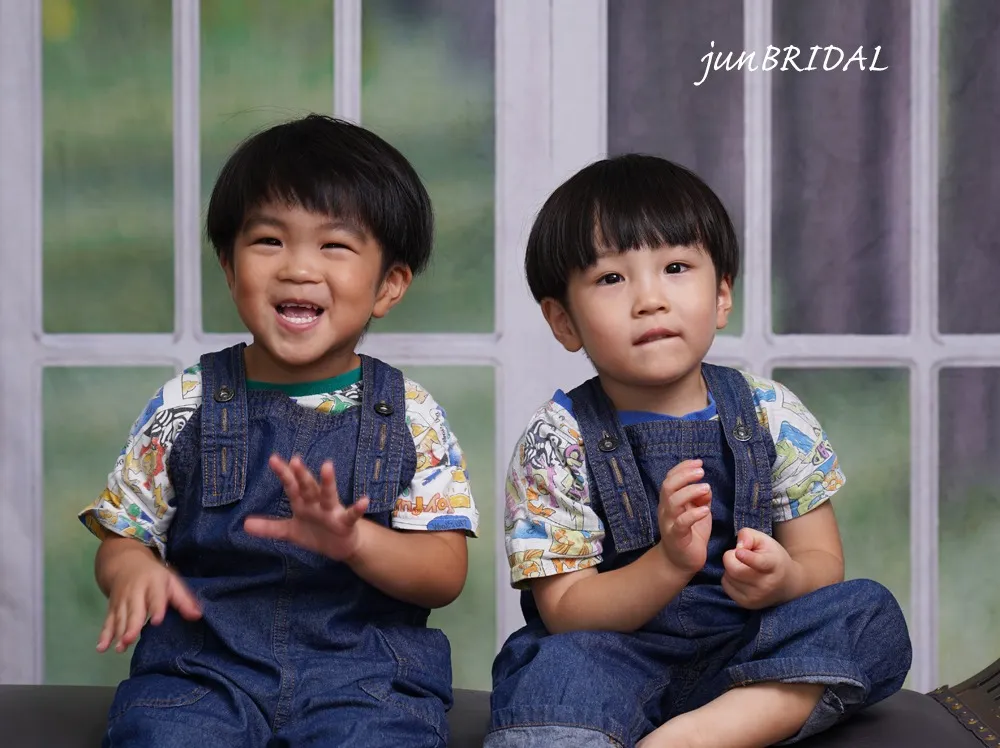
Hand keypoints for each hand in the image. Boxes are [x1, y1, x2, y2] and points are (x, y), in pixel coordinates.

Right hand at [97, 553, 200, 653]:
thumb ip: (184, 599)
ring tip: (120, 647)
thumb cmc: (155, 577)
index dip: (156, 608)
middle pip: (134, 610)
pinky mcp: (111, 608)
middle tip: (130, 639)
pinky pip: (107, 622)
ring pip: (119, 618)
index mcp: (153, 583)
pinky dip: (104, 635)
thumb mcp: (171, 582)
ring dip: (118, 633)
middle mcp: (135, 591)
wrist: (125, 563)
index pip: (155, 596)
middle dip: (132, 625)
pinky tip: (101, 647)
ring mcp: (121, 600)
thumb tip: (198, 615)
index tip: (156, 620)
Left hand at [244, 454, 369, 561]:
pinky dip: (358, 508)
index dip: (283, 474)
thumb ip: (269, 527)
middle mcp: (317, 503)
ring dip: (328, 482)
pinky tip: (364, 501)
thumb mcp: (290, 532)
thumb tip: (244, 525)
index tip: (273, 459)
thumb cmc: (316, 533)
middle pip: (308, 487)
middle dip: (302, 475)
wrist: (341, 546)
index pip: (291, 487)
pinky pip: (352, 515)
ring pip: (329, 495)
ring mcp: (332, 511)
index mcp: (303, 503)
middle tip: (295, 460)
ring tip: (327, 466)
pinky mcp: (346, 523)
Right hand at [656, 459, 711, 573]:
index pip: (670, 478)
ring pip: (673, 502)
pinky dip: (693, 514)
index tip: (698, 462)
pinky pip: (682, 523)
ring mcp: (669, 523)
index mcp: (670, 501)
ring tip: (706, 488)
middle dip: (684, 475)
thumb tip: (706, 487)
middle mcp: (666, 510)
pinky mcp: (676, 537)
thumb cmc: (690, 534)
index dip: (682, 468)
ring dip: (690, 491)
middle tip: (701, 472)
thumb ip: (701, 499)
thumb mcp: (698, 512)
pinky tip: (704, 510)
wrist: (680, 562)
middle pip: (668, 486)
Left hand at [722, 527, 795, 608]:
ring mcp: (756, 597)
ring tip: (744, 567)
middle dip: (731, 558)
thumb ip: (748, 535)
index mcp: (773, 565)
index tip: (739, 552)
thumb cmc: (773, 557)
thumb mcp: (764, 540)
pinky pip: (726, 586)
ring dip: (730, 569)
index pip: (760, 562)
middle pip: (734, 569)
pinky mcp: (747, 604)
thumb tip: (738, 547)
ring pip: (728, 577)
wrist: (787, 584)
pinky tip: (741, 577)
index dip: (748, 557)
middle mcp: (766, 584)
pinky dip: (729, 579)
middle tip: (739, 555)